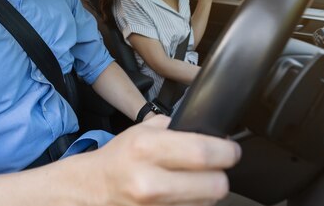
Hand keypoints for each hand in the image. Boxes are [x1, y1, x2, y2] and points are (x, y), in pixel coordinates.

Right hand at [88, 115, 240, 205]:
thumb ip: (174, 126)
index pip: (204, 152)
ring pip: (207, 203)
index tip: (231, 150)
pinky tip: (182, 195)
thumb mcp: (141, 131)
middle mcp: (150, 182)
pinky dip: (193, 204)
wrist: (92, 189)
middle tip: (214, 168)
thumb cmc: (119, 158)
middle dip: (220, 175)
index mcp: (146, 149)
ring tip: (191, 182)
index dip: (227, 151)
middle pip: (215, 185)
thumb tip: (208, 128)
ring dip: (206, 193)